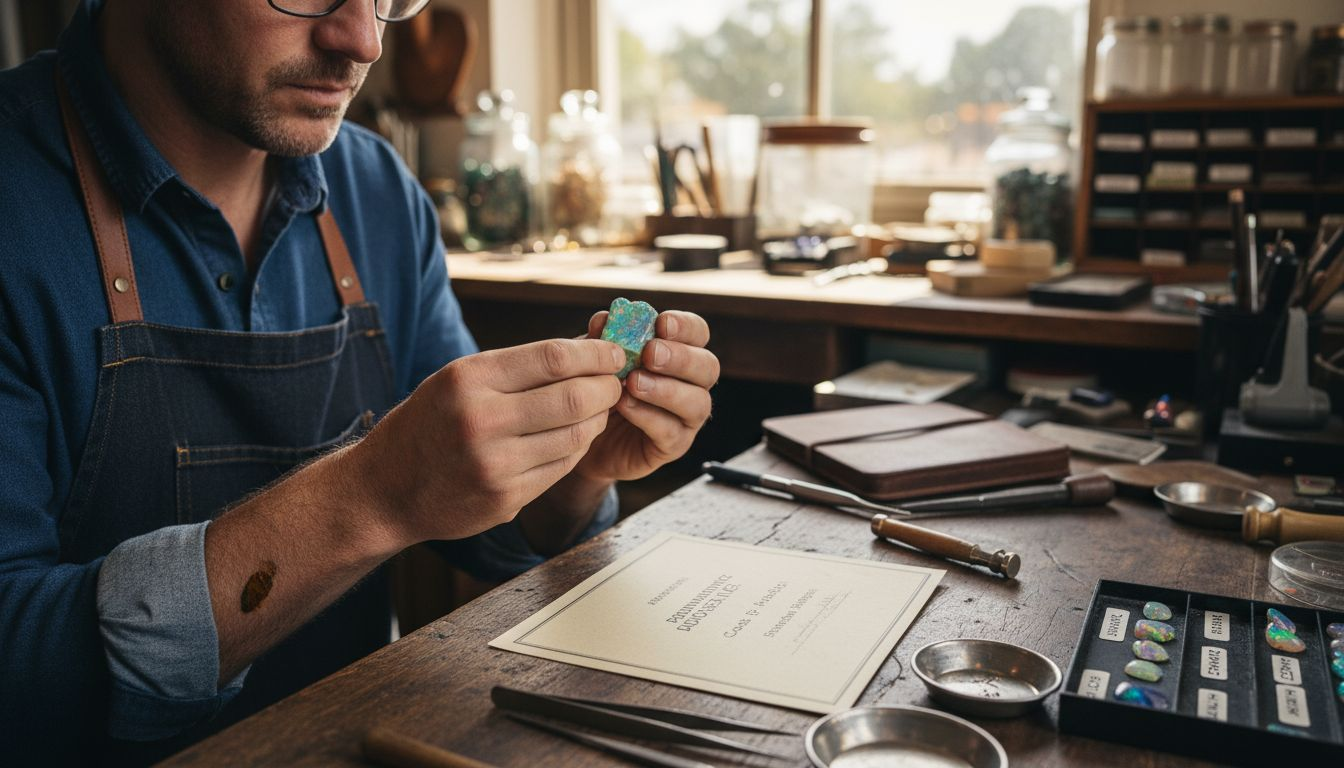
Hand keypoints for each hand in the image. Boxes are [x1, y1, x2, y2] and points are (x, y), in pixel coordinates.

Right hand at [349, 338, 625, 546]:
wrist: (386, 490)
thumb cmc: (429, 423)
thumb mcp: (458, 380)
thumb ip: (518, 367)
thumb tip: (588, 349)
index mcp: (468, 379)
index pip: (554, 358)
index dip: (595, 353)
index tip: (614, 352)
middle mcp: (481, 420)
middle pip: (574, 397)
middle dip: (607, 387)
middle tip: (615, 383)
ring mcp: (495, 464)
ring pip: (576, 435)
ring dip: (597, 419)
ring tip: (596, 409)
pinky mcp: (506, 499)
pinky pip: (562, 467)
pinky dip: (577, 448)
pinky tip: (575, 437)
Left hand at [574, 310, 718, 483]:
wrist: (581, 434)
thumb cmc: (596, 388)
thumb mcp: (596, 360)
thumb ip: (602, 340)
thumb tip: (604, 319)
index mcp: (680, 353)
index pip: (698, 333)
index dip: (686, 326)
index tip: (661, 323)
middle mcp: (692, 384)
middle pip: (708, 366)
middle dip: (681, 358)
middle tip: (650, 354)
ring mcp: (687, 418)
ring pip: (697, 402)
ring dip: (666, 389)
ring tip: (633, 382)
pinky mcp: (673, 446)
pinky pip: (671, 431)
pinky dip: (648, 416)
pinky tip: (625, 405)